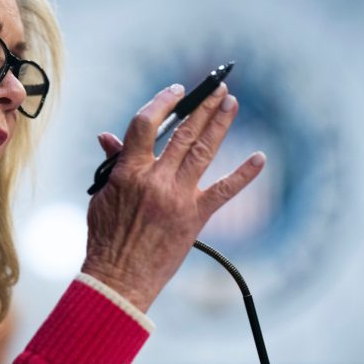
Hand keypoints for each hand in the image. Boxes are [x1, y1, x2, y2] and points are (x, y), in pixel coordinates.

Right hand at [81, 83, 265, 311]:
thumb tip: (108, 137)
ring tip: (231, 103)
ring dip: (220, 125)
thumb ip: (112, 164)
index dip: (163, 102)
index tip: (176, 91)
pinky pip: (224, 192)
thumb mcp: (102, 194)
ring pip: (203, 152)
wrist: (119, 276)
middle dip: (202, 106)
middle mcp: (156, 179)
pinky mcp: (195, 217)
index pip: (146, 124)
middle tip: (216, 88)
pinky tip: (260, 158)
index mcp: (129, 171)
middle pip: (183, 132)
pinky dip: (244, 174)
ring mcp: (178, 197)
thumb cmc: (106, 236)